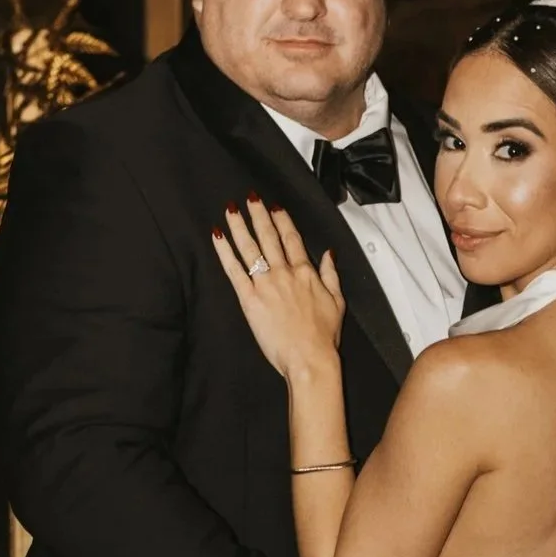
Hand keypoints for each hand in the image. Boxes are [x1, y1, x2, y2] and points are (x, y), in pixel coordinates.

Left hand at [213, 197, 343, 381]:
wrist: (309, 358)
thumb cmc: (323, 335)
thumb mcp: (337, 302)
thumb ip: (331, 274)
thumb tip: (329, 254)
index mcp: (306, 272)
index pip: (292, 239)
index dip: (282, 220)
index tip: (275, 207)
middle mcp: (284, 273)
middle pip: (269, 237)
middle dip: (259, 215)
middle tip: (251, 198)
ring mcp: (265, 284)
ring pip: (250, 248)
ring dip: (240, 226)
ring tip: (231, 209)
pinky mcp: (249, 299)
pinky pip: (234, 270)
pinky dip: (225, 252)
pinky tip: (218, 237)